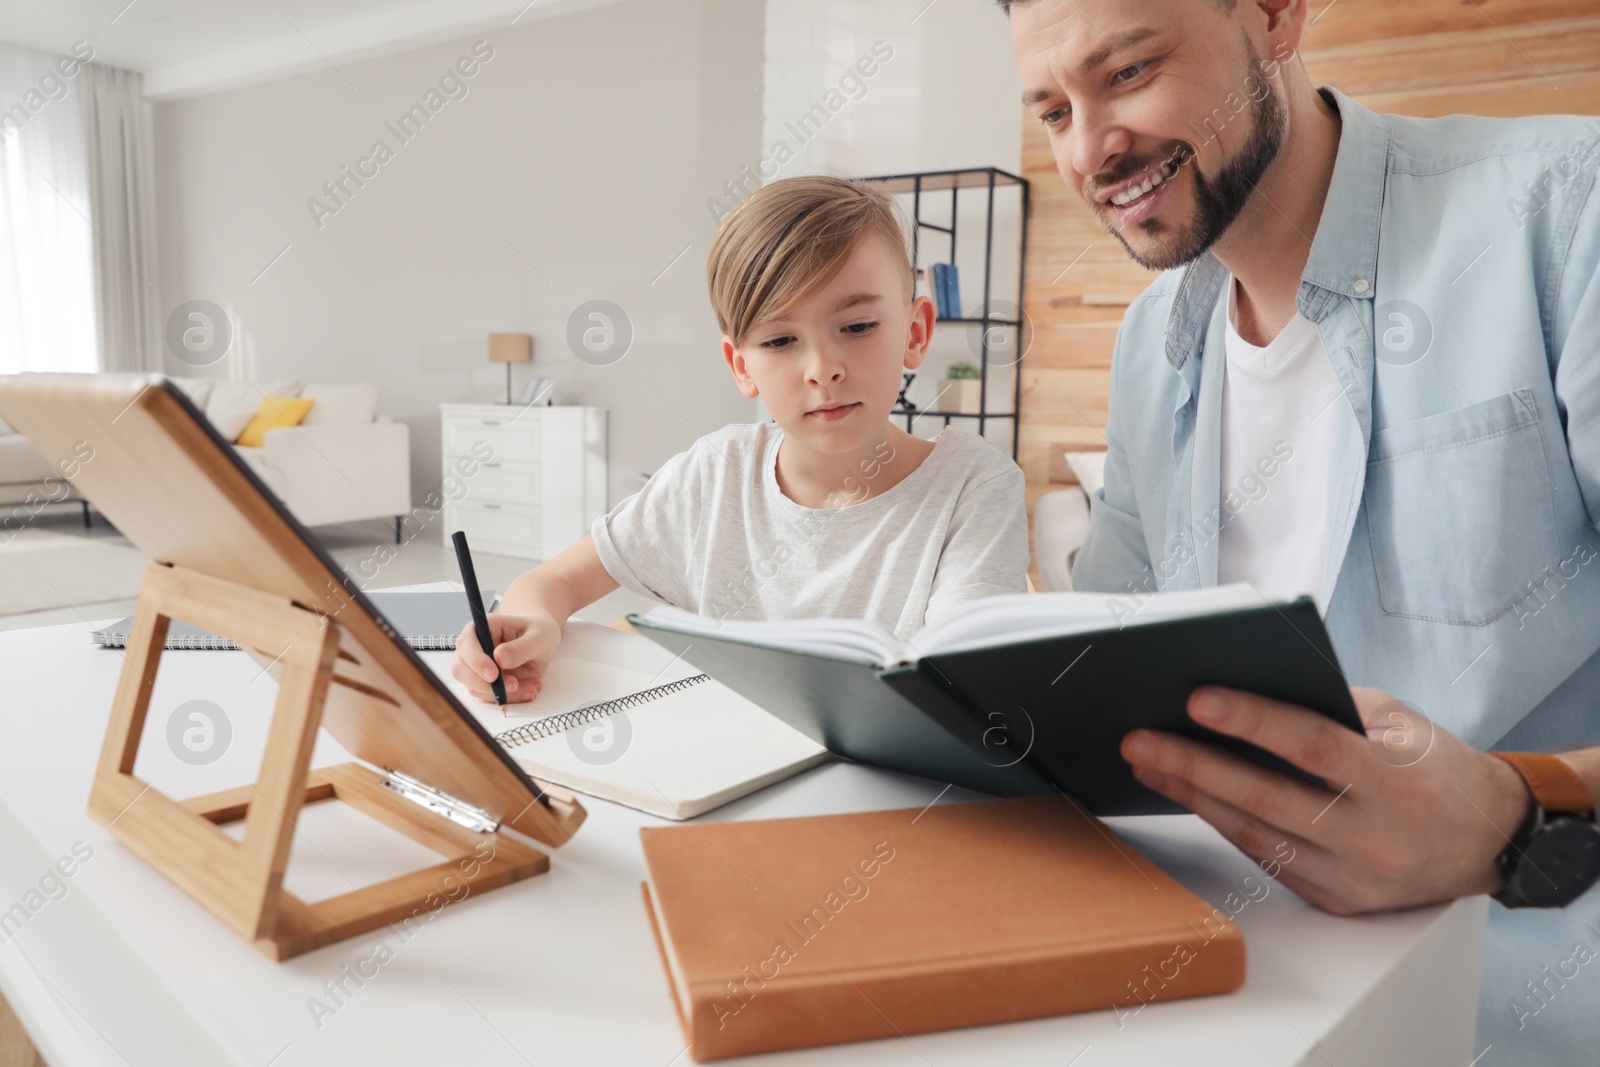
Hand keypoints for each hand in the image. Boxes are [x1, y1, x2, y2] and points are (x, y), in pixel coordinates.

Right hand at [449, 613, 560, 705]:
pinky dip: (509, 698)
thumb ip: (522, 646)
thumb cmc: (537, 634)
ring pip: (474, 687)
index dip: (476, 660)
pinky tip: (528, 690)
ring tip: (531, 687)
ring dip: (502, 693)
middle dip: (486, 683)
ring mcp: (475, 666)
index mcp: (483, 627)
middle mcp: (473, 646)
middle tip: (514, 685)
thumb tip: (500, 658)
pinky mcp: (482, 683)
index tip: (494, 674)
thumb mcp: (538, 637)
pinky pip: (488, 696)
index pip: (467, 643)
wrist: (541, 646)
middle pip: (462, 669)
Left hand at [1120, 686, 1531, 915]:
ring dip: (1194, 796)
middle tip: (1139, 740)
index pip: (1311, 747)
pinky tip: (1189, 794)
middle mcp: (1372, 836)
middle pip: (1266, 798)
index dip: (1252, 721)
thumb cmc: (1435, 767)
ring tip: (1147, 762)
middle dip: (1194, 766)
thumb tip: (1247, 688)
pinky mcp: (1335, 900)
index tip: (1197, 698)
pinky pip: (1266, 858)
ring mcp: (1352, 877)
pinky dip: (1224, 823)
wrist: (1488, 840)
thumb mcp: (1399, 722)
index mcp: (1394, 781)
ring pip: (1255, 834)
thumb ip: (1330, 707)